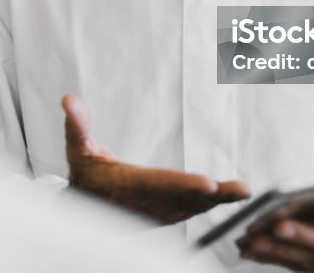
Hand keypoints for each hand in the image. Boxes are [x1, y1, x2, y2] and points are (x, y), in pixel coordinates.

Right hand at [62, 94, 249, 223]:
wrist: (87, 207)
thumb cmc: (85, 174)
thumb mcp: (77, 147)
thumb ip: (76, 124)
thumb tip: (69, 100)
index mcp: (126, 186)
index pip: (159, 185)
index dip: (184, 186)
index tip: (208, 184)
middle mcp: (146, 203)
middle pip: (184, 199)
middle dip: (213, 196)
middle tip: (240, 190)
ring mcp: (158, 212)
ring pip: (193, 206)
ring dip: (220, 200)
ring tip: (243, 192)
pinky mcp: (167, 213)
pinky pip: (194, 208)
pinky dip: (216, 202)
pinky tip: (235, 195)